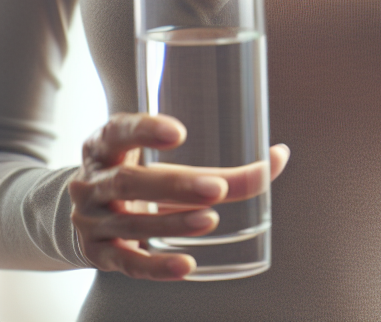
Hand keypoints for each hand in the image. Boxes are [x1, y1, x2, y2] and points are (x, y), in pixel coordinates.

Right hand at [70, 113, 288, 279]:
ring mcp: (91, 220)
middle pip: (130, 182)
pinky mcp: (97, 254)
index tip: (179, 133)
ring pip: (131, 224)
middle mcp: (93, 181)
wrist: (85, 209)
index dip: (146, 130)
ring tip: (211, 220)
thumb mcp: (162, 157)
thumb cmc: (139, 170)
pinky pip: (128, 264)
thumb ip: (220, 159)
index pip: (119, 130)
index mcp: (105, 145)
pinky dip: (157, 267)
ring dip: (174, 223)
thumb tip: (279, 157)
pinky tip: (187, 264)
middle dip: (175, 186)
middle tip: (216, 188)